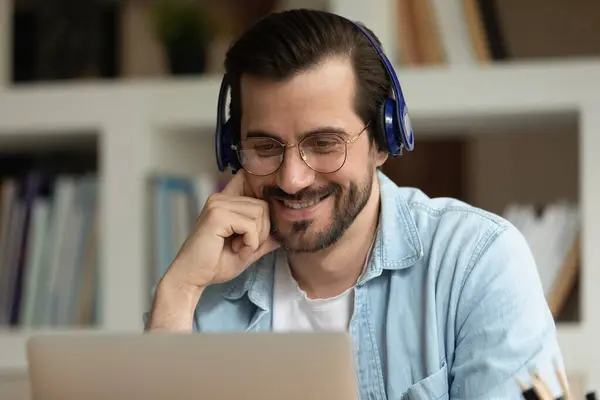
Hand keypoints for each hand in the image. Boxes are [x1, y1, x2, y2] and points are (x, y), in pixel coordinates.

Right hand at [165, 169, 280, 290]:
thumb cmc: (215, 264)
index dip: (261, 192)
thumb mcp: (247, 250)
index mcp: (226, 201)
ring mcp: (218, 204)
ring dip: (256, 238)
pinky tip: (237, 250)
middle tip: (245, 247)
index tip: (261, 218)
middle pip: (263, 205)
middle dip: (262, 231)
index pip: (247, 179)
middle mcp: (221, 198)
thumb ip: (264, 239)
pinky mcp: (218, 215)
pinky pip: (251, 226)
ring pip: (260, 213)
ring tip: (239, 248)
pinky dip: (250, 243)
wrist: (192, 278)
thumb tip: (283, 233)